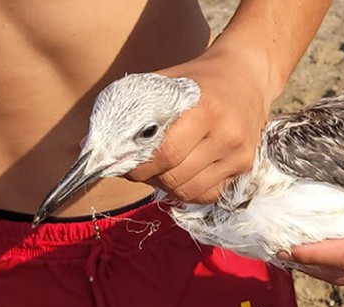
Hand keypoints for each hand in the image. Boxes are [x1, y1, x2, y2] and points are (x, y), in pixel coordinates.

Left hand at [126, 49, 271, 202]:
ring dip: (166, 187)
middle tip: (137, 168)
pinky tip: (181, 174)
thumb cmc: (199, 78)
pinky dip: (188, 191)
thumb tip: (96, 144)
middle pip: (176, 177)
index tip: (123, 162)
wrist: (247, 75)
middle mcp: (227, 135)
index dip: (139, 165)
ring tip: (159, 170)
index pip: (166, 153)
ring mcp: (239, 154)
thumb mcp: (168, 82)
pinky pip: (208, 194)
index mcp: (206, 109)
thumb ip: (136, 109)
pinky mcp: (246, 166)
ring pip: (190, 191)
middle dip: (148, 177)